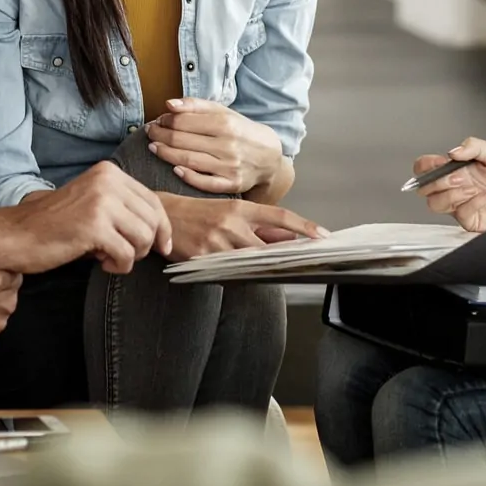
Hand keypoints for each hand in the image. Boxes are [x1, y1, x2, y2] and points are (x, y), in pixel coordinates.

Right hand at [0, 161, 173, 274]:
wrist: (15, 234)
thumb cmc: (55, 225)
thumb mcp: (93, 204)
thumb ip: (122, 207)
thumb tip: (161, 229)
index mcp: (109, 173)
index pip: (153, 201)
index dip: (163, 227)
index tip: (162, 246)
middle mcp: (108, 181)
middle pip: (153, 220)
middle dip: (146, 245)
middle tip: (122, 254)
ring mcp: (101, 202)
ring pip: (144, 238)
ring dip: (131, 256)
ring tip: (108, 256)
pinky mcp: (94, 226)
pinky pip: (127, 254)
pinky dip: (119, 266)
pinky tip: (101, 262)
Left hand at [146, 98, 282, 193]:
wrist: (269, 157)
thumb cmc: (241, 132)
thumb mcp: (224, 113)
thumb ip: (196, 106)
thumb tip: (170, 104)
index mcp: (226, 123)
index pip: (184, 121)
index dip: (165, 120)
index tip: (158, 120)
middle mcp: (228, 145)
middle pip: (182, 140)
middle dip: (160, 136)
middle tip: (150, 133)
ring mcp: (229, 166)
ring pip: (189, 160)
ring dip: (166, 154)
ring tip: (154, 147)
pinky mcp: (231, 184)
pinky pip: (204, 182)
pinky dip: (187, 176)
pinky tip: (174, 169)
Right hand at [158, 194, 328, 261]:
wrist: (162, 215)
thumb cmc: (199, 213)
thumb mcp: (231, 212)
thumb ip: (260, 226)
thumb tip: (289, 238)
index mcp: (240, 208)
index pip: (280, 216)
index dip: (304, 226)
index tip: (323, 235)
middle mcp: (231, 223)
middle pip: (268, 247)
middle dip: (282, 258)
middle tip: (298, 265)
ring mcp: (217, 242)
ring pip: (249, 264)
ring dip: (258, 270)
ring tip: (262, 270)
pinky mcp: (203, 258)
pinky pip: (228, 275)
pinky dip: (236, 277)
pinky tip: (234, 274)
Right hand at [413, 137, 485, 232]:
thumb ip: (475, 146)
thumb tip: (453, 151)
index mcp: (459, 168)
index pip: (427, 167)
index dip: (425, 166)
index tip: (438, 164)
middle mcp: (457, 187)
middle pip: (425, 188)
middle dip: (438, 181)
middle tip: (458, 176)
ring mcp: (462, 204)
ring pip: (435, 203)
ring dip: (452, 194)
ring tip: (471, 187)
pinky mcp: (470, 220)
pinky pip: (460, 215)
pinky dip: (472, 204)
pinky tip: (485, 197)